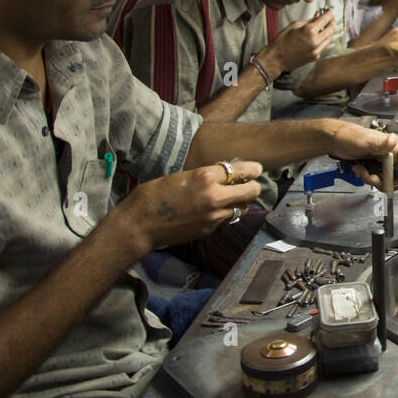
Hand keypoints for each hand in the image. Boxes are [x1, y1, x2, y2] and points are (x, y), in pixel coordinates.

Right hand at [116, 160, 264, 251]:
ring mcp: (214, 215)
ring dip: (240, 202)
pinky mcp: (209, 229)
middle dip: (254, 186)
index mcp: (205, 177)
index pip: (240, 170)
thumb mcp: (181, 176)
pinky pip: (226, 219)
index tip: (257, 169)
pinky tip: (215, 210)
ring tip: (232, 198)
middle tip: (252, 184)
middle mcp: (214, 196)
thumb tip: (223, 175)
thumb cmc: (154, 195)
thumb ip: (204, 176)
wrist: (140, 224)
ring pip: (242, 208)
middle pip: (251, 191)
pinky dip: (225, 213)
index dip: (252, 169)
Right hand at [261, 10, 337, 72]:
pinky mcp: (315, 57)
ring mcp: (316, 51)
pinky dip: (322, 41)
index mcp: (309, 31)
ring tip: (323, 27)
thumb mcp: (294, 26)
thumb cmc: (281, 42)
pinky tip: (316, 38)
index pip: (325, 19)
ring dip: (329, 32)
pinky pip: (323, 46)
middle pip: (332, 29)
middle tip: (330, 18)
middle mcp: (315, 42)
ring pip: (330, 39)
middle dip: (332, 22)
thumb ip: (308, 21)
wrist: (276, 58)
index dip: (330, 13)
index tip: (331, 11)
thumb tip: (318, 16)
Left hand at [323, 123, 397, 188]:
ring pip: (390, 181)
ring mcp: (385, 161)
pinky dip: (370, 179)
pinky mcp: (378, 167)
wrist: (336, 141)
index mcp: (395, 146)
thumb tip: (393, 141)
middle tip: (373, 177)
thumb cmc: (349, 136)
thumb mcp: (365, 141)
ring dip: (375, 181)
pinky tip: (362, 171)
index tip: (392, 179)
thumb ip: (380, 144)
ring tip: (364, 172)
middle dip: (386, 181)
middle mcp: (393, 154)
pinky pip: (380, 180)